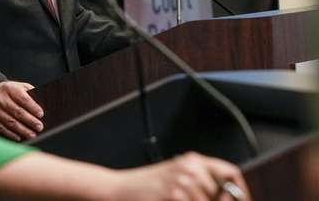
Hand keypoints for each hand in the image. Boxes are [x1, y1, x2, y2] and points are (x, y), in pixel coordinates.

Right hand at [0, 81, 43, 140]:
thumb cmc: (9, 91)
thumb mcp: (20, 87)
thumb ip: (30, 93)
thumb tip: (42, 104)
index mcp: (9, 88)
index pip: (23, 98)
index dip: (32, 107)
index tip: (41, 114)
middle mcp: (0, 98)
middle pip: (17, 111)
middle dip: (30, 121)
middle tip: (39, 127)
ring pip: (10, 122)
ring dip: (22, 130)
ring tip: (32, 134)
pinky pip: (2, 128)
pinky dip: (11, 134)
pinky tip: (19, 137)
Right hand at [110, 152, 249, 200]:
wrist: (119, 189)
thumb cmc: (146, 187)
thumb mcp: (176, 177)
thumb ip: (202, 183)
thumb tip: (229, 197)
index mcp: (193, 160)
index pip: (231, 173)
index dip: (240, 192)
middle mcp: (190, 167)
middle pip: (223, 193)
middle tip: (193, 200)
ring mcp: (182, 181)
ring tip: (176, 200)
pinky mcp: (174, 195)